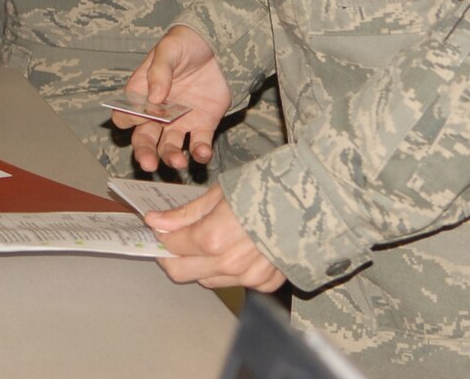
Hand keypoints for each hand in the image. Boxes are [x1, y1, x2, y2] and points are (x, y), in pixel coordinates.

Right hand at [115, 26, 229, 173]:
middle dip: (144, 152)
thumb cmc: (185, 44)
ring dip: (170, 157)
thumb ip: (160, 71)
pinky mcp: (203, 125)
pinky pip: (199, 144)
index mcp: (141, 94)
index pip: (125, 114)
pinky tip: (202, 153)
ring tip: (178, 162)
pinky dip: (199, 152)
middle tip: (148, 164)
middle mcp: (157, 113)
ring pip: (169, 146)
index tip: (141, 115)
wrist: (219, 44)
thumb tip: (154, 98)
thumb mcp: (169, 49)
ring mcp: (180, 121)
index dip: (129, 120)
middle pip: (144, 138)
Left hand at [147, 184, 287, 292]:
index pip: (173, 246)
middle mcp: (230, 264)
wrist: (314, 200)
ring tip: (208, 239)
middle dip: (172, 256)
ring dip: (199, 264)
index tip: (159, 226)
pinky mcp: (267, 283)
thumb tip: (155, 221)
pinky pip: (236, 282)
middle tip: (173, 239)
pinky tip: (237, 247)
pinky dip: (228, 269)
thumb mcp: (219, 193)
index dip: (161, 235)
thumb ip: (186, 214)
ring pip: (208, 280)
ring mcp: (250, 277)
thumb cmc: (267, 188)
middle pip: (182, 272)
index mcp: (214, 238)